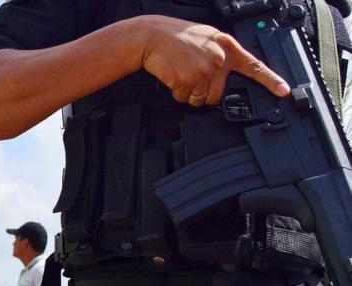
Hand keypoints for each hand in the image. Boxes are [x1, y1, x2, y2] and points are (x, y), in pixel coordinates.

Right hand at [138, 15, 289, 106]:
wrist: (152, 35)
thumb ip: (219, 54)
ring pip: (200, 99)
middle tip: (191, 76)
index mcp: (227, 46)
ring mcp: (204, 70)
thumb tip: (222, 75)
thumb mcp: (206, 39)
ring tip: (180, 73)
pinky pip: (185, 98)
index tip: (283, 91)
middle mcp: (219, 59)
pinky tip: (173, 75)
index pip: (254, 66)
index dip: (271, 81)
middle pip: (217, 94)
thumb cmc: (175, 37)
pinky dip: (177, 92)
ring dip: (189, 93)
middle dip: (203, 92)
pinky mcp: (188, 79)